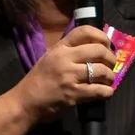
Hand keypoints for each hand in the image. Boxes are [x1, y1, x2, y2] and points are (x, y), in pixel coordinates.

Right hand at [0, 25, 116, 134]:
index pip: (85, 31)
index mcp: (59, 48)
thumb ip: (69, 52)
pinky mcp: (73, 94)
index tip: (107, 46)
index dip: (102, 36)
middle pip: (99, 50)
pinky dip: (107, 92)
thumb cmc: (38, 82)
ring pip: (102, 71)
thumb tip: (96, 49)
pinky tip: (103, 93)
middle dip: (111, 59)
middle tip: (109, 66)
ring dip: (110, 77)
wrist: (24, 103)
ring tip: (107, 81)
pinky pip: (100, 90)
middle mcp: (64, 58)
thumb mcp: (49, 59)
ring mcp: (69, 76)